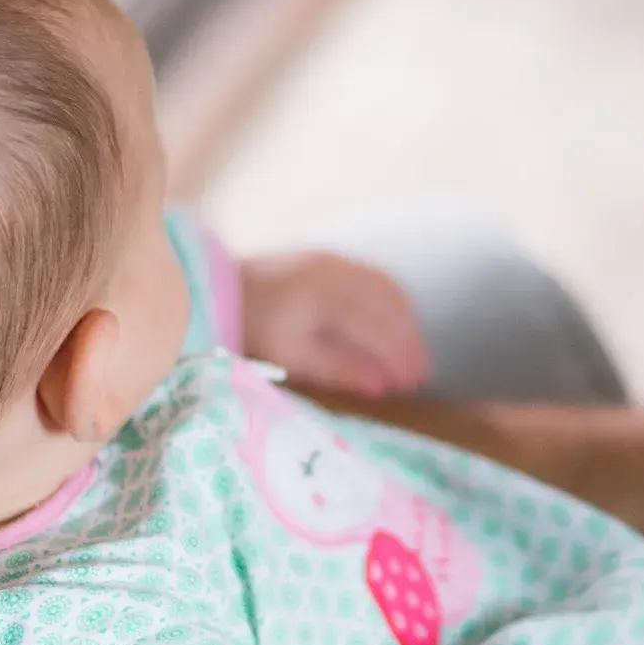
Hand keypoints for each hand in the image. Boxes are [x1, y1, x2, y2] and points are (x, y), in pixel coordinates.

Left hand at [238, 252, 430, 398]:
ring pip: (388, 289)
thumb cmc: (253, 329)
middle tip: (422, 373)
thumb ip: (338, 370)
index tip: (413, 383)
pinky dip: (393, 302)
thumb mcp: (291, 358)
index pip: (375, 329)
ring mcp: (335, 260)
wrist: (221, 288)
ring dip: (406, 321)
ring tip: (412, 352)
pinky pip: (376, 276)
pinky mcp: (332, 257)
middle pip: (388, 307)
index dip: (398, 357)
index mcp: (322, 300)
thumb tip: (381, 387)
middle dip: (409, 342)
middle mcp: (335, 273)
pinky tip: (397, 324)